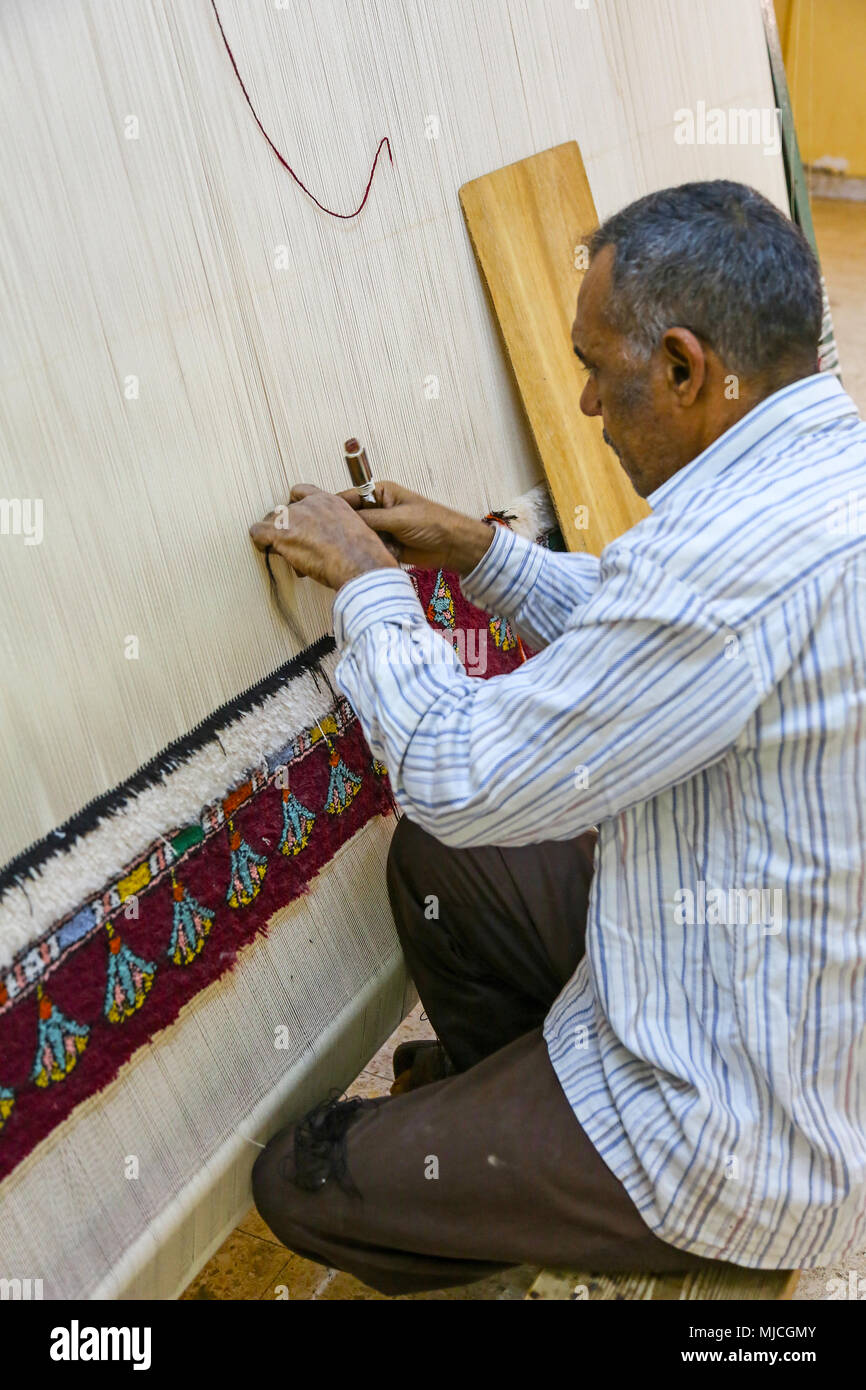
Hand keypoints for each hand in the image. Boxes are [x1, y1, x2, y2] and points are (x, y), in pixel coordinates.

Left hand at [249, 484, 399, 590]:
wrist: (360, 564)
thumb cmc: (364, 555)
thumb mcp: (356, 533)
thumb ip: (340, 530)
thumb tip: (334, 543)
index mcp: (330, 502)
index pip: (302, 492)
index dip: (296, 507)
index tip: (297, 520)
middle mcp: (310, 505)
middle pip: (284, 510)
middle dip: (287, 526)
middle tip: (295, 544)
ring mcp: (294, 517)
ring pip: (271, 521)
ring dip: (276, 536)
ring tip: (285, 551)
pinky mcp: (282, 533)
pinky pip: (259, 532)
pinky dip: (260, 542)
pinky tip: (266, 549)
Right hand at [338, 479, 494, 573]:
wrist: (453, 546)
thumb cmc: (432, 522)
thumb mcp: (398, 518)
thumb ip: (370, 519)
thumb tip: (343, 520)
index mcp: (379, 493)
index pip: (348, 498)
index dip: (332, 508)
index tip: (317, 519)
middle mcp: (377, 509)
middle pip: (349, 519)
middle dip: (342, 530)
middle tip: (329, 540)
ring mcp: (381, 528)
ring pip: (358, 536)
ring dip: (356, 544)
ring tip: (347, 552)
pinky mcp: (385, 546)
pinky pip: (369, 550)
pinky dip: (367, 555)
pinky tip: (363, 560)